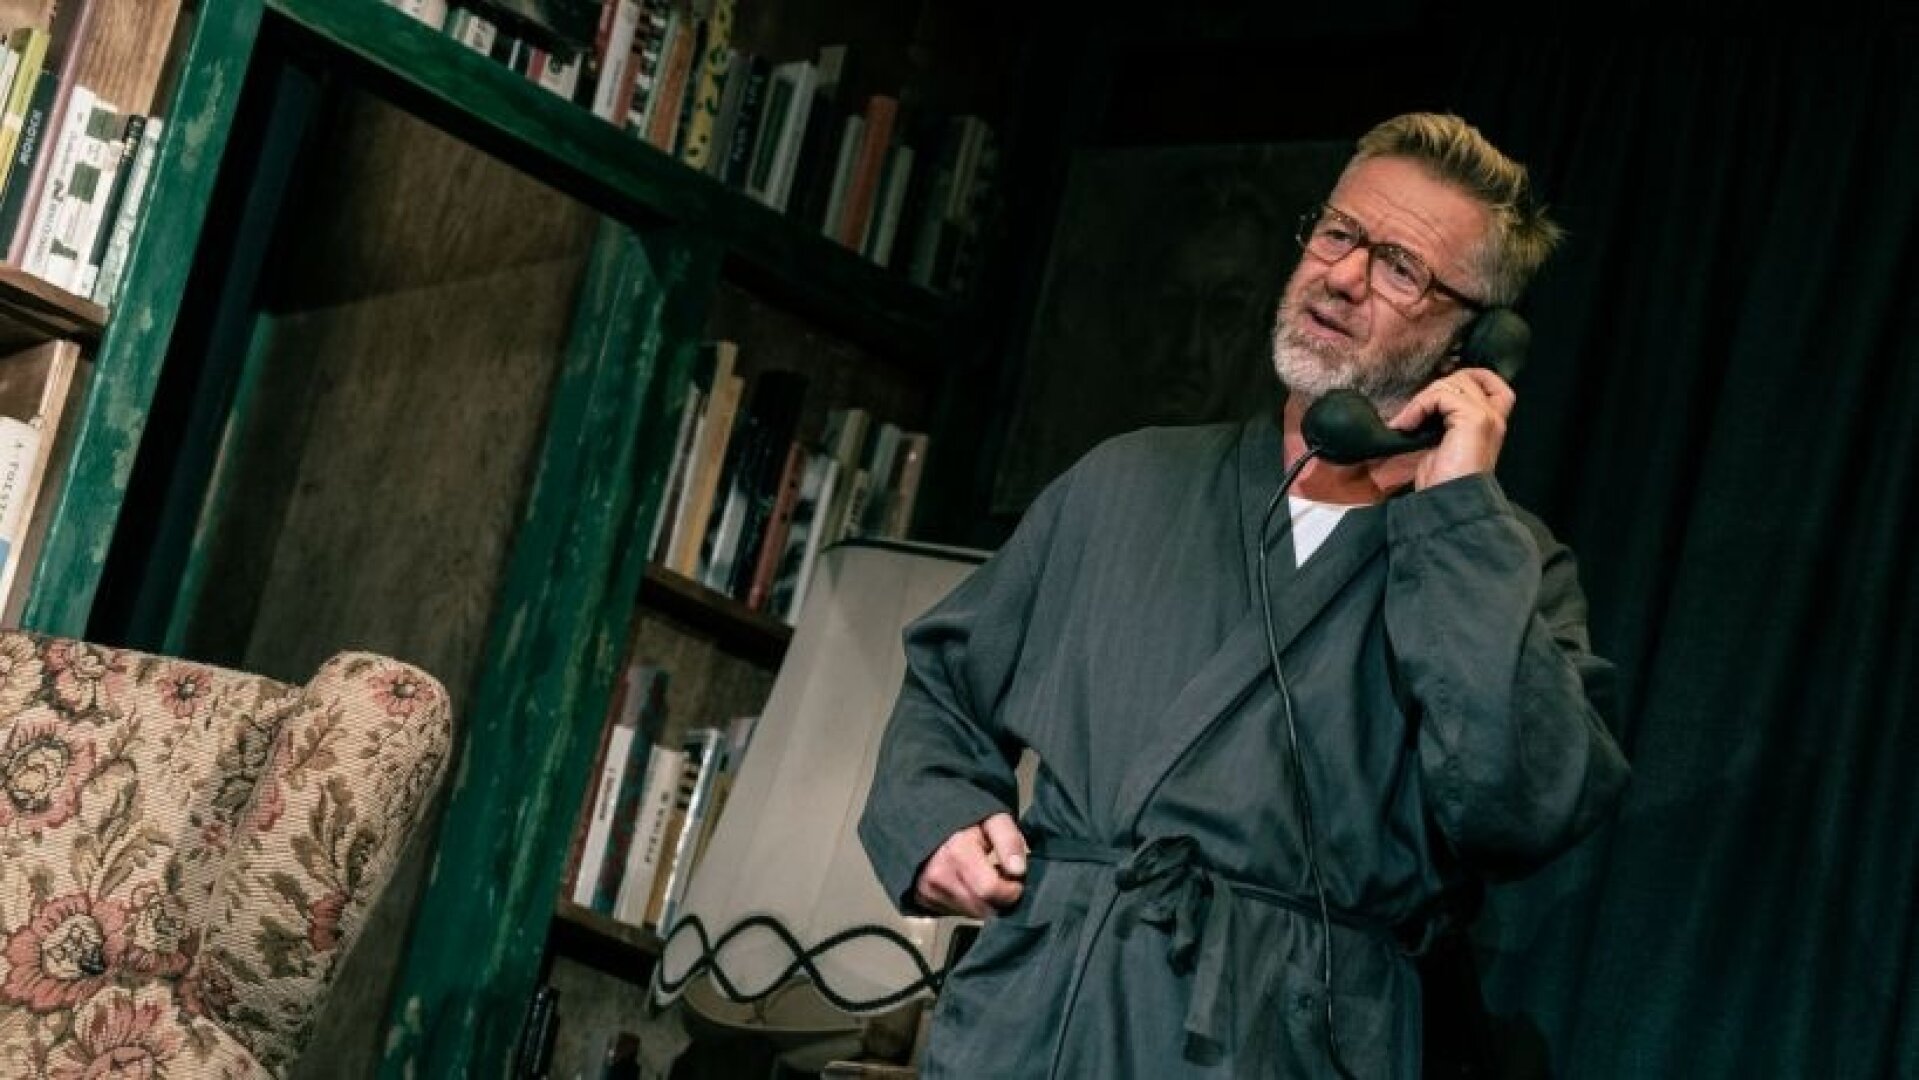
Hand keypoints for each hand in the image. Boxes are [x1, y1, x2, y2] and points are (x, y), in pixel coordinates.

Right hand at [912, 812, 1027, 917]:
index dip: (1012, 889)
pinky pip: (958, 914)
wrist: (926, 824)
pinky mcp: (926, 902)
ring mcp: (930, 892)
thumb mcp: (993, 819)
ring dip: (986, 902)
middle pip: (984, 908)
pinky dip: (971, 904)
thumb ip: (1009, 841)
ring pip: (973, 915)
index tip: (1015, 878)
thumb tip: (1019, 870)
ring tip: (985, 878)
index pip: (991, 890)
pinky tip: (970, 885)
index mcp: (957, 853)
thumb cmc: (963, 822)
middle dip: (1000, 898)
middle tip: (1001, 877)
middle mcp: (940, 876)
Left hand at [1369, 367, 1514, 490]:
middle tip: (1413, 415)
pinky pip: (1440, 395)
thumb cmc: (1444, 481)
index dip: (1464, 377)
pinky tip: (1406, 427)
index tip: (1434, 394)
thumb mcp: (1445, 443)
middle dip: (1433, 390)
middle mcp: (1495, 416)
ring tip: (1406, 424)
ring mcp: (1487, 415)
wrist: (1450, 502)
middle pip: (1465, 377)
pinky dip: (1417, 407)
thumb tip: (1423, 403)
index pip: (1490, 382)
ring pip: (1450, 383)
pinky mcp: (1475, 418)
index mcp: (1493, 422)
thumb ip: (1445, 419)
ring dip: (1421, 401)